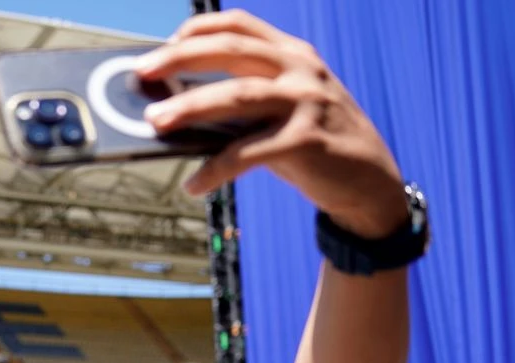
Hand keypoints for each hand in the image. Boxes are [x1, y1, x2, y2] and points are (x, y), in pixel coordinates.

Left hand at [137, 9, 405, 238]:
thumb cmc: (316, 144)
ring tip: (155, 123)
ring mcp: (305, 103)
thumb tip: (181, 112)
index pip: (241, 25)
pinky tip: (192, 185)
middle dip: (180, 59)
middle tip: (143, 72)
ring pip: (235, 96)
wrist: (371, 181)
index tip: (167, 43)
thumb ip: (246, 101)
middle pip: (230, 51)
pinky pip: (247, 153)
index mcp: (293, 55)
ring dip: (189, 107)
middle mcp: (300, 70)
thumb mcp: (286, 109)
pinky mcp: (305, 141)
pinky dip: (215, 170)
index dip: (199, 29)